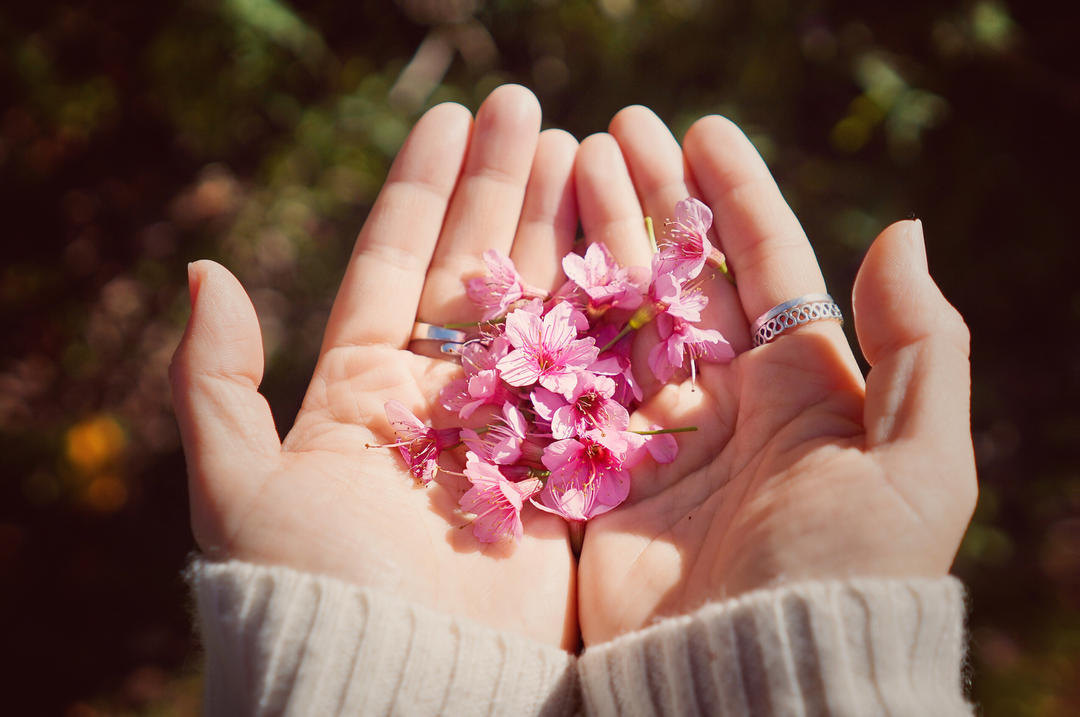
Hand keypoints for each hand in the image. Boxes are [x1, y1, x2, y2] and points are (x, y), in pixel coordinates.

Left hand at [170, 85, 579, 648]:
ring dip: (556, 225)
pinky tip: (624, 239)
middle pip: (475, 268)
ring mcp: (512, 424)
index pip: (396, 263)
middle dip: (499, 186)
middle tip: (527, 109)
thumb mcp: (238, 484)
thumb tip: (204, 270)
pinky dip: (608, 305)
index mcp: (363, 389)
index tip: (448, 114)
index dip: (422, 187)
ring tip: (579, 147)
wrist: (401, 682)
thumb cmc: (316, 586)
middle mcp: (441, 398)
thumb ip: (215, 379)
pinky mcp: (569, 462)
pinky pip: (592, 367)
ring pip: (538, 304)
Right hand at [573, 107, 976, 644]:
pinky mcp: (593, 477)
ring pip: (618, 313)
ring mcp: (652, 436)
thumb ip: (920, 347)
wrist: (760, 682)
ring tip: (565, 166)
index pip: (766, 265)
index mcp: (801, 389)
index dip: (733, 195)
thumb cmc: (845, 576)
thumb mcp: (918, 464)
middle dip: (651, 201)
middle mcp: (725, 403)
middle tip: (612, 129)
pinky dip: (546, 322)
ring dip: (594, 240)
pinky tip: (523, 262)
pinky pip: (566, 381)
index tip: (699, 129)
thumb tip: (901, 230)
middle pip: (682, 276)